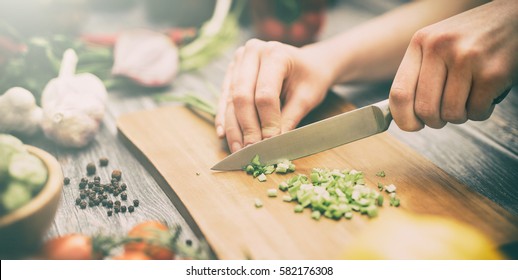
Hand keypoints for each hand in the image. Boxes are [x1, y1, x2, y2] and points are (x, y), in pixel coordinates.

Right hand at [215, 39, 332, 152]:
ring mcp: (238, 61)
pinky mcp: (231, 71)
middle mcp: (251, 52)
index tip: (270, 144)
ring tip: (238, 150)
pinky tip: (224, 135)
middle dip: (246, 127)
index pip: (265, 94)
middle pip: (242, 96)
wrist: (308, 63)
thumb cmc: (311, 78)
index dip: (267, 122)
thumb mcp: (307, 98)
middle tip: (251, 151)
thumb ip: (289, 120)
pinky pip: (224, 97)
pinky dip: (224, 118)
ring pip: (230, 99)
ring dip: (233, 127)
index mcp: (275, 54)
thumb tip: (273, 145)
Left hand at [389, 0, 517, 130]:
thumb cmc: (470, 38)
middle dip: (435, 121)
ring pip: (452, 114)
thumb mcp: (436, 44)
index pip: (399, 93)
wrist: (512, 18)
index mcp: (421, 42)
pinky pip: (477, 112)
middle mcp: (440, 48)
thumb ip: (418, 73)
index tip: (412, 125)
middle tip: (444, 113)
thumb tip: (402, 114)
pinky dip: (481, 111)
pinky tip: (485, 93)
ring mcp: (467, 59)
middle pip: (425, 109)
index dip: (403, 118)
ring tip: (468, 97)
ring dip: (460, 115)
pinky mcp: (493, 72)